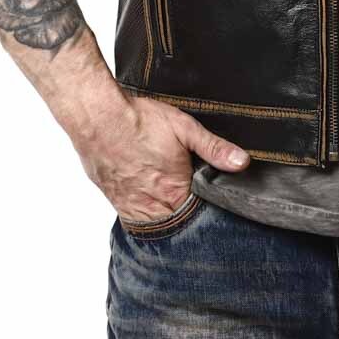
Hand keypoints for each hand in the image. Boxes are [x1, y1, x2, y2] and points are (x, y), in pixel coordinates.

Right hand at [67, 90, 249, 221]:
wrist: (97, 116)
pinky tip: (150, 198)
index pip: (198, 213)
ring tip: (171, 198)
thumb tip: (241, 163)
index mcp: (174, 190)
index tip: (210, 198)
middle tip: (190, 196)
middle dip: (186, 211)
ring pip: (155, 222)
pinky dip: (144, 212)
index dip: (205, 206)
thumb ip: (214, 148)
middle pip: (176, 220)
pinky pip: (133, 218)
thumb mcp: (184, 128)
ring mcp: (130, 204)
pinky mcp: (114, 199)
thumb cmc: (139, 120)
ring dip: (165, 213)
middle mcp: (152, 204)